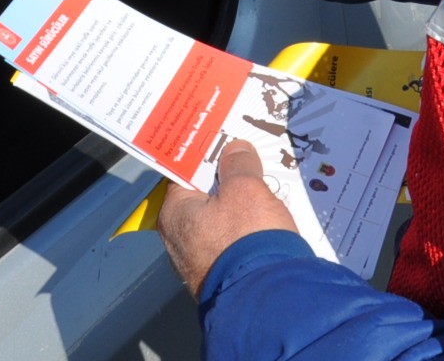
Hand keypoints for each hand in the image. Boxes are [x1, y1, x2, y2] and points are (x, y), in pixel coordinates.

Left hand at [157, 141, 299, 297]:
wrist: (269, 300)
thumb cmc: (248, 239)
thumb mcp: (245, 188)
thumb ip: (238, 164)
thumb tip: (235, 150)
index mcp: (174, 214)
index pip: (184, 173)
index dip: (205, 155)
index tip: (223, 142)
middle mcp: (179, 240)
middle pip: (203, 198)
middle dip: (226, 182)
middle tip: (249, 164)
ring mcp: (199, 263)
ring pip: (220, 222)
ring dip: (240, 208)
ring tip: (264, 192)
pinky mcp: (223, 277)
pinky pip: (233, 245)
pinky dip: (247, 233)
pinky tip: (267, 224)